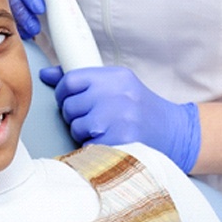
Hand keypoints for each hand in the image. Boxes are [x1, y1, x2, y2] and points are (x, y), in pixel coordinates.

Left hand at [40, 66, 200, 172]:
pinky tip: (108, 142)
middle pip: (69, 105)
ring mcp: (118, 119)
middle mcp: (116, 94)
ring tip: (101, 130)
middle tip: (90, 118)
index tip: (68, 100)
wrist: (175, 133)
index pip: (71, 80)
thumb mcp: (116, 85)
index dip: (63, 92)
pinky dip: (92, 147)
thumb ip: (82, 80)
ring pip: (76, 127)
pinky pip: (86, 145)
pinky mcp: (120, 141)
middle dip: (73, 115)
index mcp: (115, 76)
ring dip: (82, 133)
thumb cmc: (139, 109)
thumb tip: (46, 74)